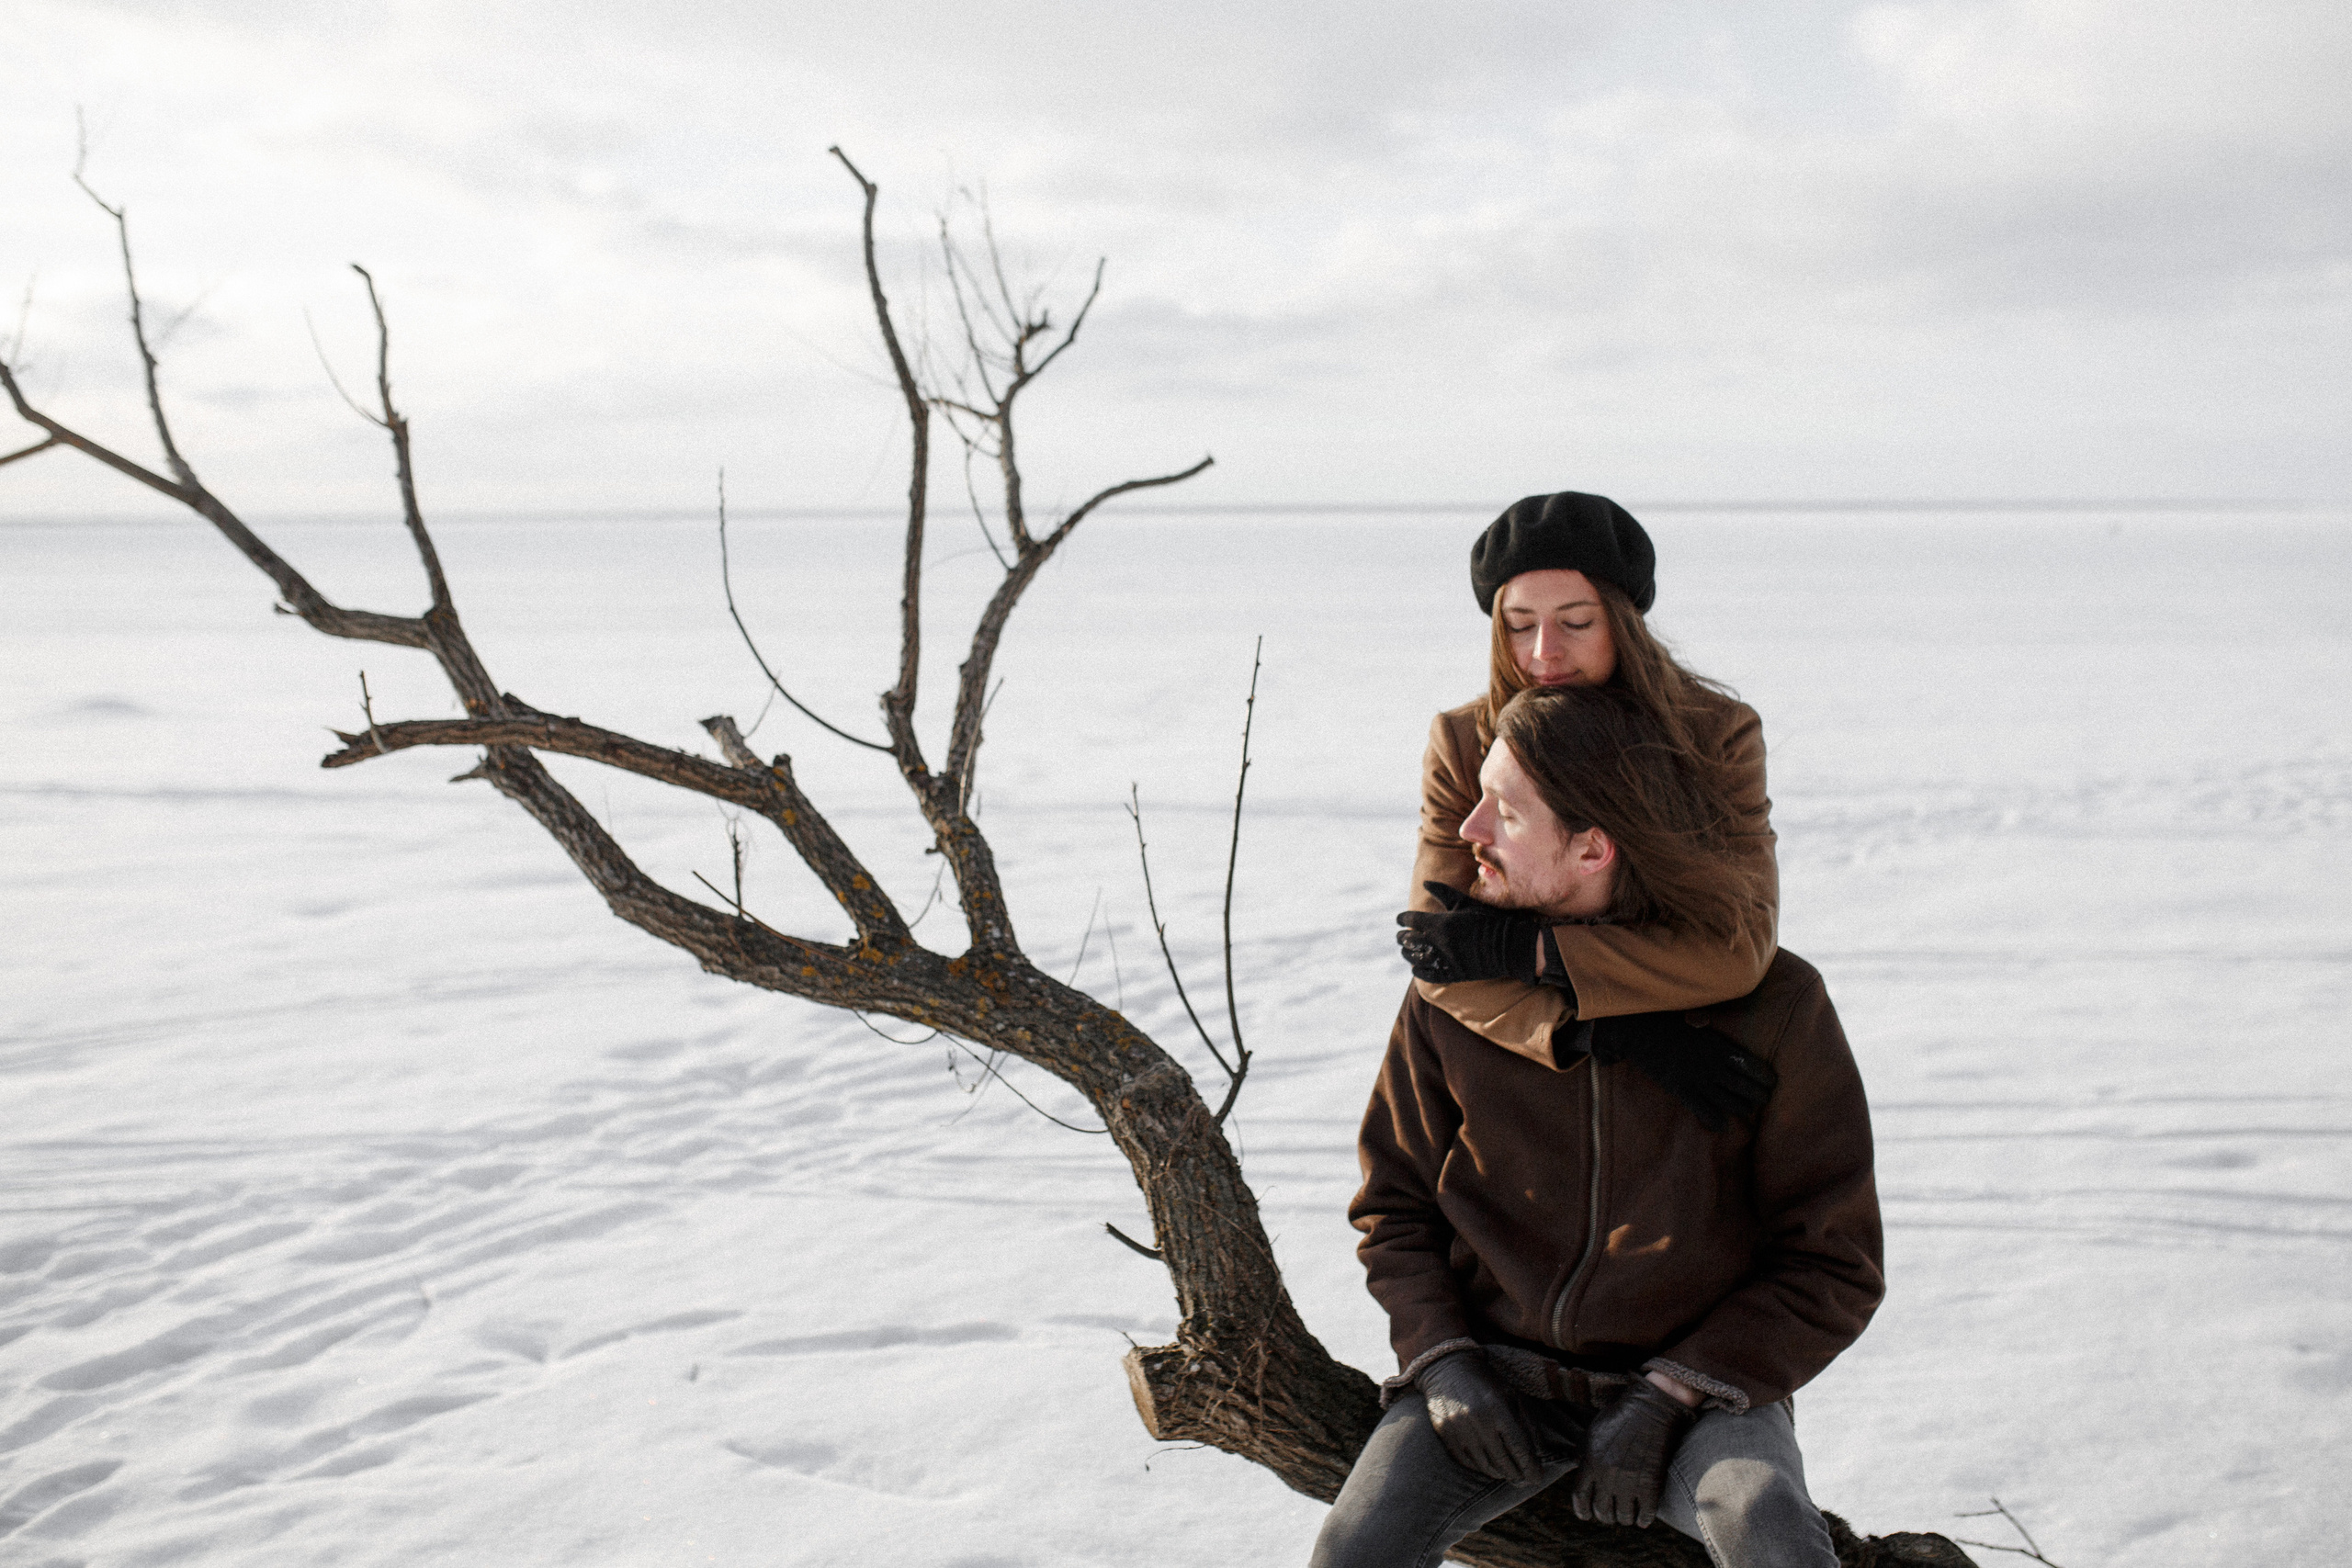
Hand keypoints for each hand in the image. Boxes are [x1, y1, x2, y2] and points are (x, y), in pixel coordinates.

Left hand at [1395, 882, 1543, 984]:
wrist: (1510, 945)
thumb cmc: (1489, 919)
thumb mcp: (1466, 902)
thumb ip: (1443, 892)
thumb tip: (1424, 882)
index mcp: (1441, 923)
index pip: (1412, 920)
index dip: (1403, 919)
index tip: (1400, 919)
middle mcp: (1440, 942)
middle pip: (1410, 940)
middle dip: (1402, 937)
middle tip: (1400, 935)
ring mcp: (1446, 960)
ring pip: (1416, 958)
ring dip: (1408, 954)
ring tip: (1405, 951)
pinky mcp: (1454, 974)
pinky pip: (1429, 975)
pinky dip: (1419, 972)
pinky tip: (1415, 968)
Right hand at [1416, 1349, 1543, 1483]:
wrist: (1447, 1368)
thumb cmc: (1486, 1382)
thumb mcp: (1512, 1394)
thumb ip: (1527, 1422)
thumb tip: (1540, 1451)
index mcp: (1498, 1409)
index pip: (1519, 1448)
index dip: (1530, 1467)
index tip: (1537, 1478)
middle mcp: (1478, 1421)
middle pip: (1502, 1462)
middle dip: (1516, 1475)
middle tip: (1524, 1481)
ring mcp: (1459, 1429)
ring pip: (1484, 1465)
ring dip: (1498, 1473)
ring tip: (1507, 1474)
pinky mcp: (1445, 1434)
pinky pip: (1465, 1461)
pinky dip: (1479, 1467)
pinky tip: (1487, 1465)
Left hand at [1572, 1376, 1695, 1527]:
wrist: (1650, 1410)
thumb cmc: (1619, 1418)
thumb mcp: (1592, 1432)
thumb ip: (1582, 1453)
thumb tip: (1577, 1469)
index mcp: (1590, 1463)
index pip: (1580, 1498)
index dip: (1582, 1511)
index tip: (1586, 1515)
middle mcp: (1607, 1476)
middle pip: (1602, 1511)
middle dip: (1605, 1516)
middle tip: (1610, 1514)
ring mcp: (1630, 1481)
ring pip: (1624, 1516)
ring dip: (1625, 1518)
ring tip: (1627, 1515)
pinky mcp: (1651, 1484)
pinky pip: (1645, 1514)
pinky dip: (1643, 1520)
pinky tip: (1643, 1518)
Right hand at [1587, 1011, 1777, 1131]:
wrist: (1637, 1029)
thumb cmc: (1664, 1018)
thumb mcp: (1693, 1016)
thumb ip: (1708, 1022)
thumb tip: (1710, 1021)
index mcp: (1720, 1045)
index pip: (1753, 1066)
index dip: (1765, 1077)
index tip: (1770, 1082)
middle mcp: (1713, 1064)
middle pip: (1747, 1088)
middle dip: (1759, 1096)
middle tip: (1762, 1099)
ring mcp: (1698, 1079)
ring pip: (1731, 1103)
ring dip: (1742, 1109)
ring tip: (1746, 1109)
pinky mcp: (1681, 1089)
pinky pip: (1705, 1112)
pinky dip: (1716, 1121)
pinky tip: (1719, 1123)